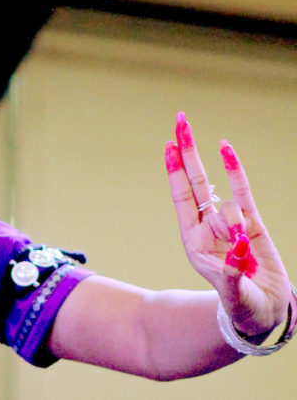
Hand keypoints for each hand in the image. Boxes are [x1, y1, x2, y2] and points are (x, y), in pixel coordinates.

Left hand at [165, 112, 290, 337]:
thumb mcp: (232, 293)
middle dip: (187, 150)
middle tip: (180, 119)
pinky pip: (243, 191)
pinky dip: (234, 169)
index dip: (175, 170)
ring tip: (242, 249)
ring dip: (234, 221)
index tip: (168, 144)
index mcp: (193, 240)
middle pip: (195, 180)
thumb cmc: (241, 305)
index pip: (181, 197)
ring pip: (227, 202)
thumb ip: (233, 271)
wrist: (263, 313)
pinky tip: (225, 148)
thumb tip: (239, 244)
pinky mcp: (253, 223)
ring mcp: (230, 222)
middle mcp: (207, 226)